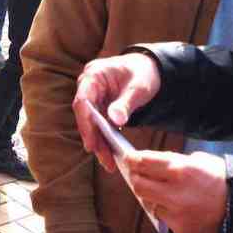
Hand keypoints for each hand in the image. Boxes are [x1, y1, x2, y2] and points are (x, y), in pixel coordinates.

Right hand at [73, 53, 160, 172]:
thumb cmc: (143, 73)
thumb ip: (126, 103)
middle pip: (85, 116)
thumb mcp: (139, 87)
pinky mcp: (99, 106)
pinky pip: (99, 125)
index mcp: (94, 75)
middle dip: (94, 139)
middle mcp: (89, 86)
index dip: (85, 124)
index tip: (91, 144)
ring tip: (109, 163)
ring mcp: (93, 97)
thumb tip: (115, 121)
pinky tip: (111, 154)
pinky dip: (105, 138)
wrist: (149, 69)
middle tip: (105, 160)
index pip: (83, 101)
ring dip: (99, 143)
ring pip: (91, 124)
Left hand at [127, 150, 226, 232]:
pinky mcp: (179, 229)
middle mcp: (175, 192)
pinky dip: (169, 212)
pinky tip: (183, 209)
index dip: (133, 159)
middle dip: (136, 178)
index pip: (144, 162)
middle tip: (139, 174)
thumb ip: (177, 162)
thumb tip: (158, 163)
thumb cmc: (224, 181)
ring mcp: (176, 213)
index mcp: (181, 169)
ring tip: (168, 192)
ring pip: (149, 202)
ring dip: (153, 196)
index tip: (129, 158)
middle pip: (139, 184)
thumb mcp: (202, 161)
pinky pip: (164, 218)